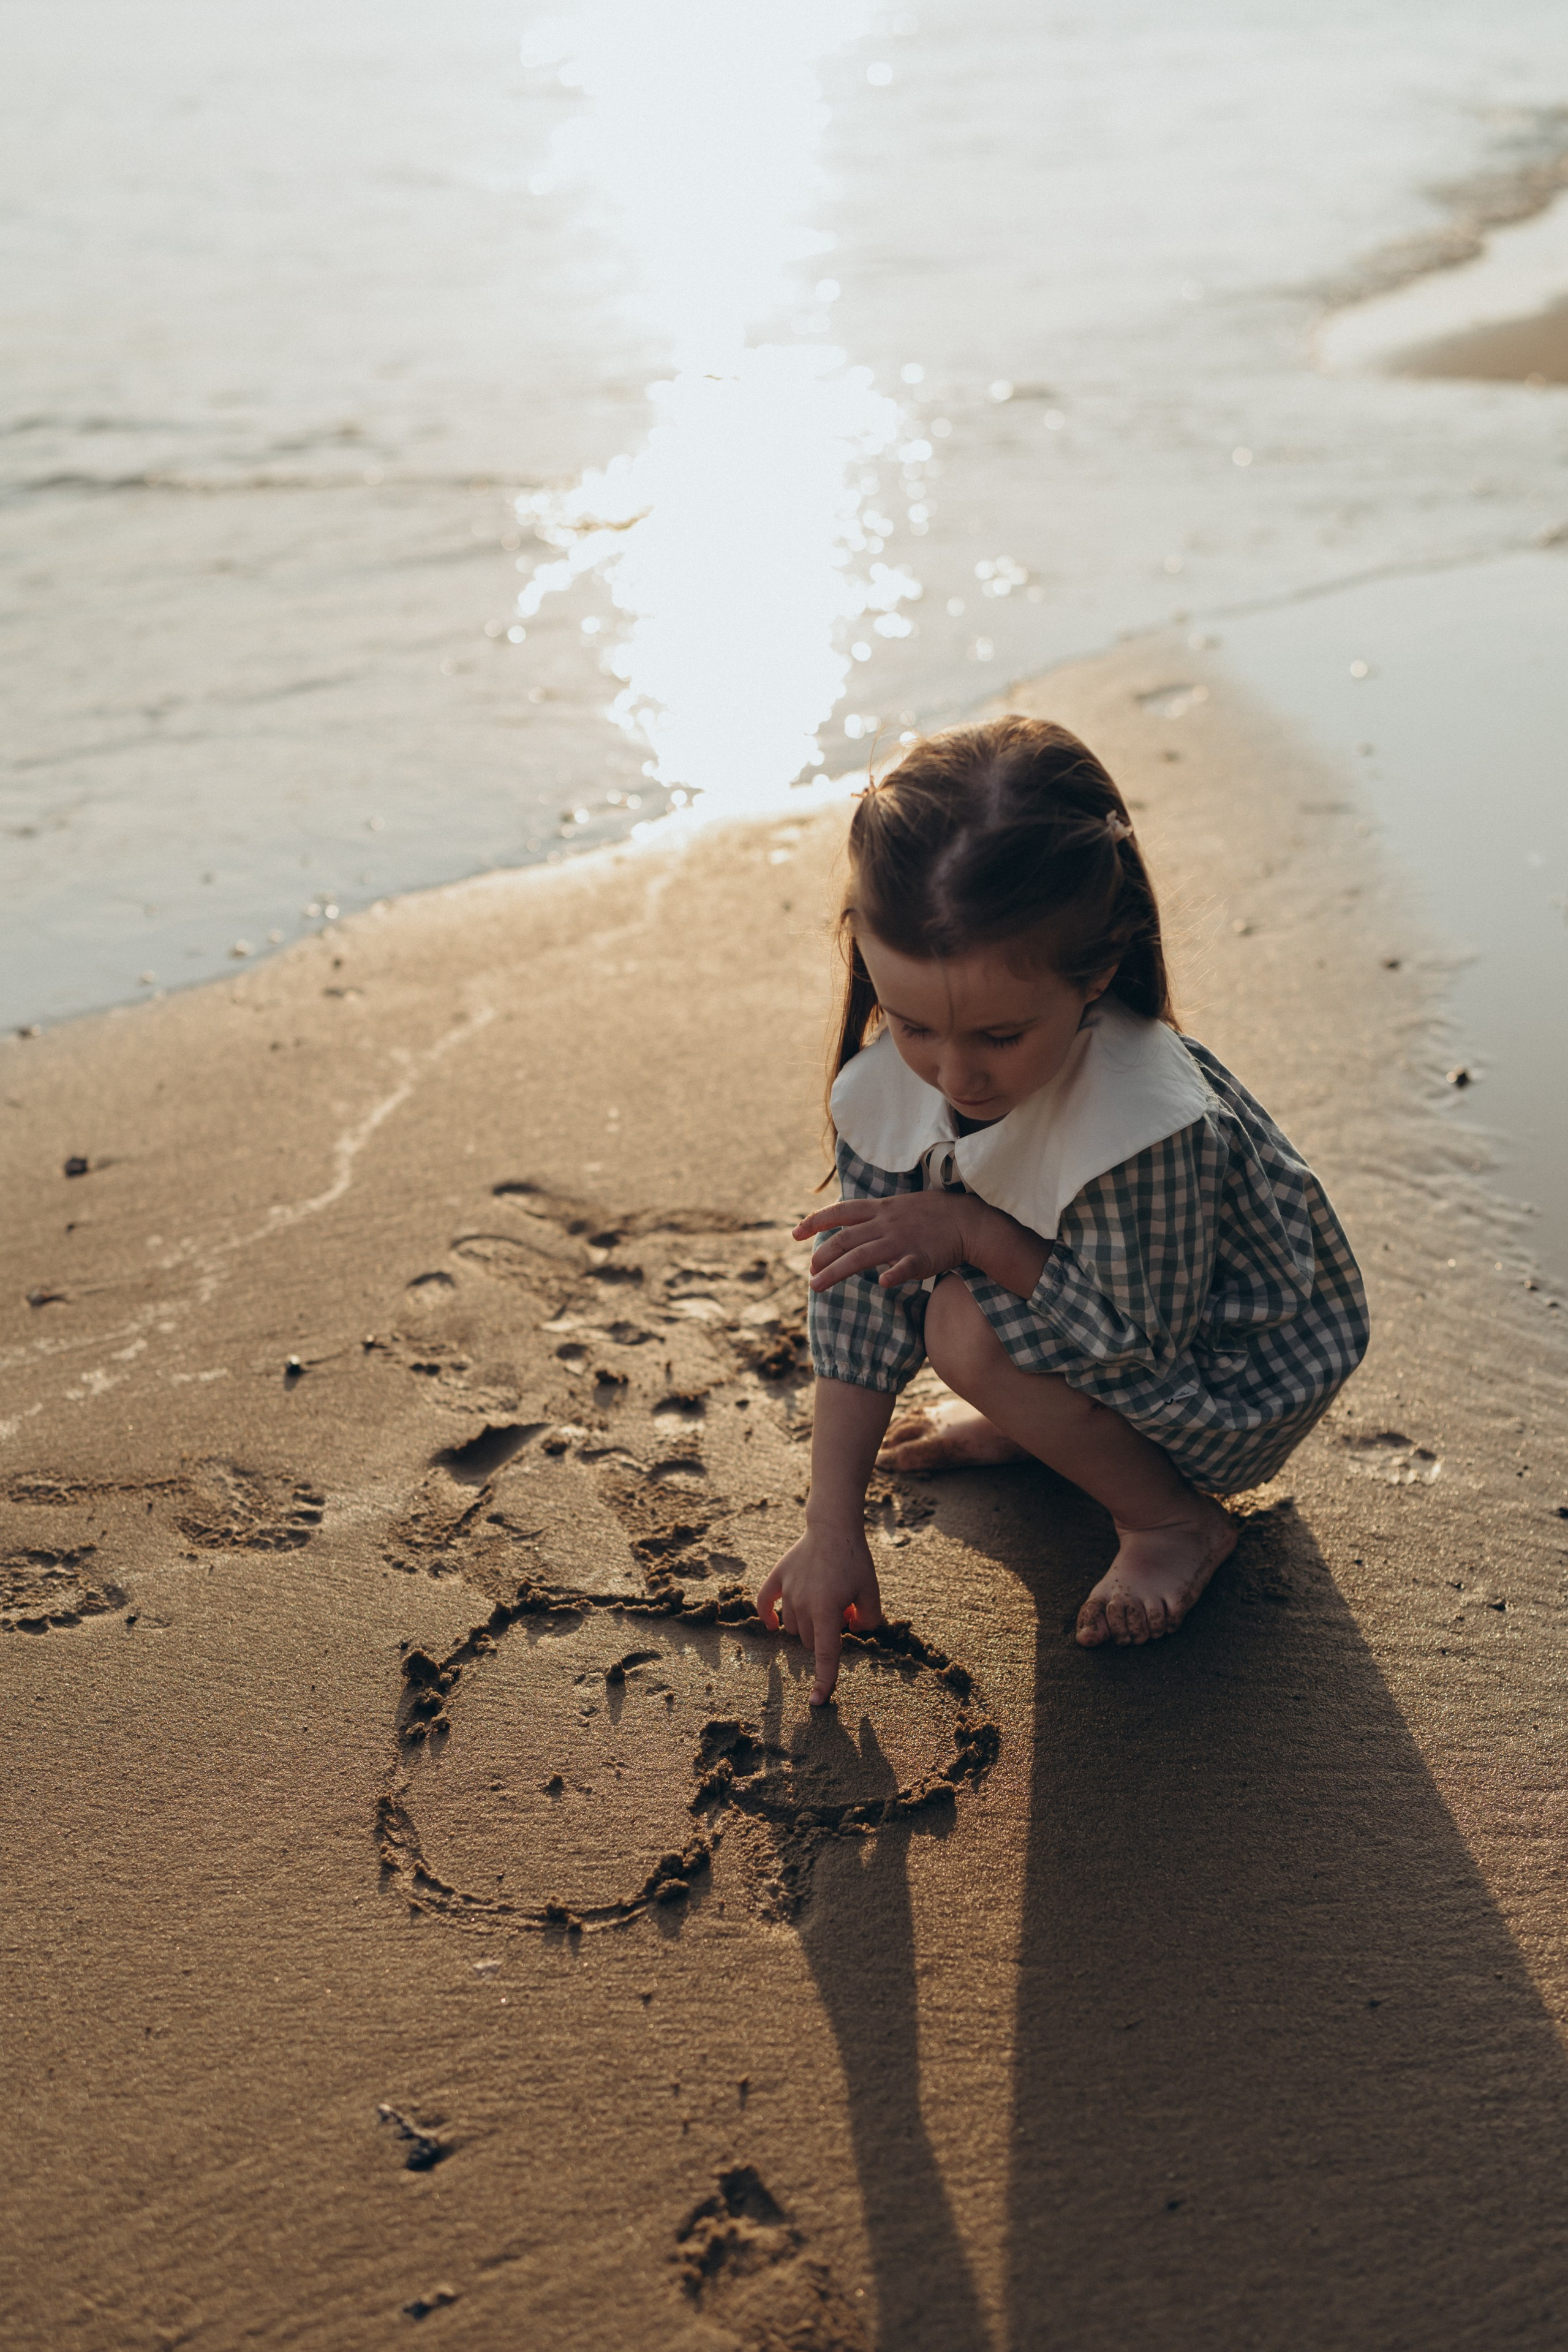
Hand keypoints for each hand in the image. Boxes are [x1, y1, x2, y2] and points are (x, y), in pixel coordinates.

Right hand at [756, 1523, 883, 1705]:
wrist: (834, 1525)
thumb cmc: (856, 1559)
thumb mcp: (872, 1591)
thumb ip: (870, 1619)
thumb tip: (852, 1630)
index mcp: (826, 1610)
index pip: (826, 1655)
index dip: (824, 1681)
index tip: (817, 1703)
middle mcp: (803, 1604)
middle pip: (810, 1641)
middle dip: (825, 1636)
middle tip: (842, 1611)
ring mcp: (787, 1591)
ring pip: (793, 1627)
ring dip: (807, 1625)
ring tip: (825, 1600)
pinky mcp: (777, 1577)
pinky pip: (765, 1603)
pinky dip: (769, 1616)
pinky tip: (774, 1623)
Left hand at [794, 1192, 982, 1292]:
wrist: (967, 1220)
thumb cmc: (931, 1215)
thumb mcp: (897, 1207)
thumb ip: (872, 1218)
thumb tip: (846, 1229)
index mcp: (879, 1209)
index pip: (840, 1212)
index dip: (815, 1221)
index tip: (795, 1234)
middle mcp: (885, 1224)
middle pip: (844, 1240)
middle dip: (821, 1257)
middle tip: (808, 1273)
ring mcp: (902, 1240)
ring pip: (862, 1257)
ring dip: (835, 1272)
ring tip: (816, 1286)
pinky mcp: (921, 1257)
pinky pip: (905, 1267)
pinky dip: (893, 1274)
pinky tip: (882, 1284)